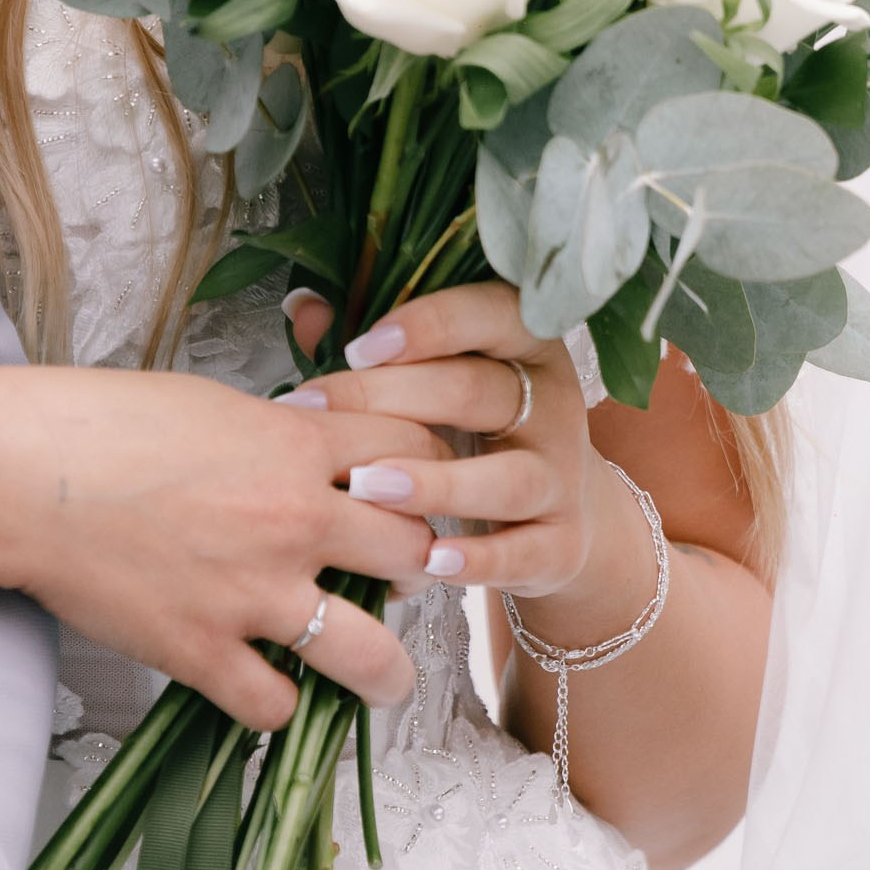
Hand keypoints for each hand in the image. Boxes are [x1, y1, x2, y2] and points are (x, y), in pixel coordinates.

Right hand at [0, 364, 446, 723]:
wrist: (21, 477)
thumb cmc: (102, 427)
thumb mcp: (213, 404)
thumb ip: (279, 433)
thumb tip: (317, 445)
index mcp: (296, 445)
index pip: (415, 450)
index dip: (427, 472)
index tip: (414, 494)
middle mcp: (292, 519)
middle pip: (415, 551)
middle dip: (420, 568)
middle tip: (404, 583)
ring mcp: (251, 593)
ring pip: (370, 655)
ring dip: (387, 674)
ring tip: (383, 680)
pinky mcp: (202, 651)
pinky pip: (275, 706)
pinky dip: (277, 705)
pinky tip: (267, 689)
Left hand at [287, 287, 607, 605]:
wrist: (557, 512)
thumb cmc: (476, 430)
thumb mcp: (438, 379)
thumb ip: (376, 346)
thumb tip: (307, 309)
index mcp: (528, 346)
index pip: (491, 315)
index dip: (428, 325)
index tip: (359, 347)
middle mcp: (554, 405)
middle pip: (479, 393)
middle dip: (392, 401)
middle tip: (317, 413)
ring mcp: (562, 477)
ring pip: (507, 477)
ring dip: (436, 484)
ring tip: (367, 488)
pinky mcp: (563, 541)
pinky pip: (524, 551)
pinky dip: (478, 560)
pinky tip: (428, 561)